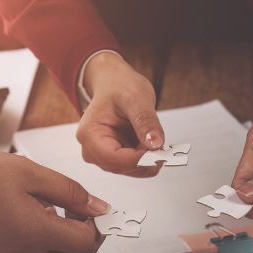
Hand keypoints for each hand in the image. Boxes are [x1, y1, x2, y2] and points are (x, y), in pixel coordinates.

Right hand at [0, 149, 105, 252]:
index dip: (94, 226)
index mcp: (37, 234)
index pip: (88, 244)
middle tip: (72, 220)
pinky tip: (31, 242)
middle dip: (84, 244)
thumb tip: (99, 208)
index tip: (85, 211)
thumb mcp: (29, 172)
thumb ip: (70, 192)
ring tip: (49, 229)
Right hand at [75, 52, 165, 176]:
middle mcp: (91, 149)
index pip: (115, 159)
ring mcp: (101, 155)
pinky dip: (146, 157)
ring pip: (130, 170)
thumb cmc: (119, 86)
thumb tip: (156, 144)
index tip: (160, 149)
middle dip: (145, 159)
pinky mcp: (113, 157)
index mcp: (90, 134)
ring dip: (147, 158)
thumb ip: (145, 121)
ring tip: (153, 135)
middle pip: (122, 168)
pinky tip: (149, 140)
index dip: (140, 158)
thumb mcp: (136, 98)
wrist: (114, 82)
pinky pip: (133, 166)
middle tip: (162, 142)